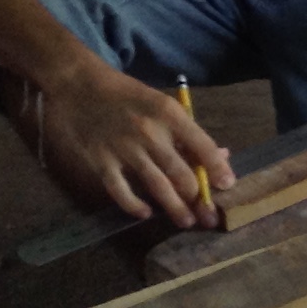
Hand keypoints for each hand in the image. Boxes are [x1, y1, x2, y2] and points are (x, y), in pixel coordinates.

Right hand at [47, 66, 230, 227]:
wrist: (79, 86)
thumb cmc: (127, 96)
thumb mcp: (162, 104)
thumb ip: (189, 132)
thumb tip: (220, 156)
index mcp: (169, 114)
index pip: (202, 145)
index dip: (217, 168)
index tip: (227, 185)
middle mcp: (150, 133)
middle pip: (181, 173)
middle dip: (197, 198)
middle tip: (207, 215)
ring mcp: (124, 149)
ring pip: (157, 186)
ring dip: (175, 208)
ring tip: (187, 222)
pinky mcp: (101, 162)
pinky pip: (121, 191)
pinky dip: (134, 206)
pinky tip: (145, 213)